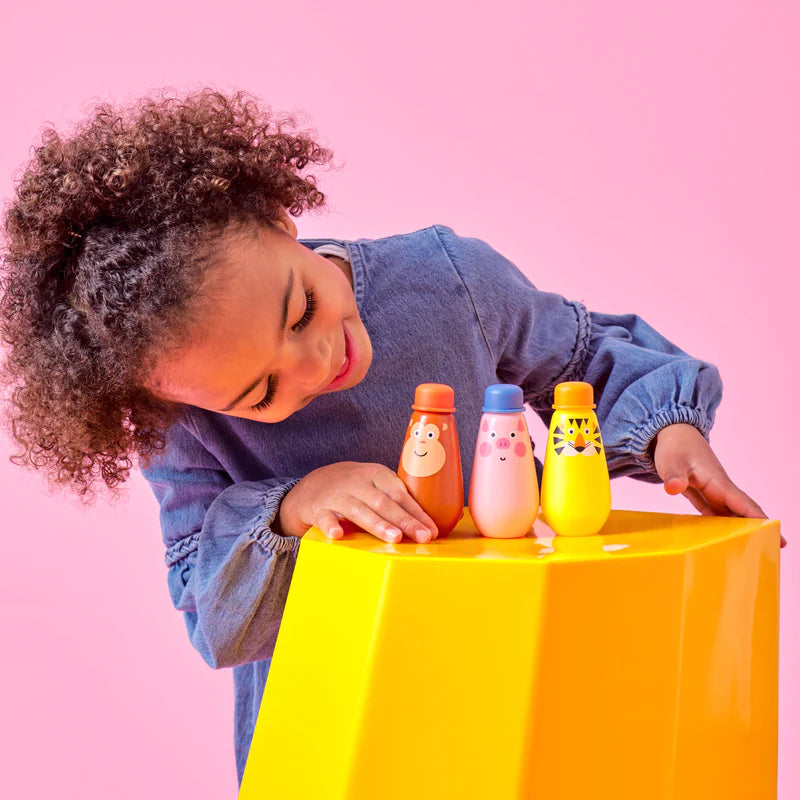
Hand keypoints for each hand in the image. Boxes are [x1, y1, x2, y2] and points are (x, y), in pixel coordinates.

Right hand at [277, 461, 438, 543]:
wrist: (313, 485)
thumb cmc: (354, 488)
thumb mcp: (375, 485)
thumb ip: (396, 500)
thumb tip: (426, 525)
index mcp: (377, 475)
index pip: (400, 494)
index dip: (417, 512)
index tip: (431, 530)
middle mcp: (358, 482)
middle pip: (383, 502)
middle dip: (404, 520)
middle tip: (421, 536)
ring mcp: (337, 495)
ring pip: (359, 510)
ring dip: (377, 524)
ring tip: (394, 537)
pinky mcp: (319, 508)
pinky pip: (325, 518)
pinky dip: (331, 526)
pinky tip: (338, 535)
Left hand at [651, 423, 785, 547]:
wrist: (672, 433)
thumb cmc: (675, 447)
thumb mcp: (672, 462)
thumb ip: (674, 476)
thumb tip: (673, 489)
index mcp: (719, 483)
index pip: (744, 506)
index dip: (761, 522)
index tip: (779, 538)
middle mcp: (720, 489)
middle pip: (743, 514)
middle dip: (758, 531)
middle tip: (772, 552)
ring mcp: (713, 492)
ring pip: (731, 515)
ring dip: (740, 531)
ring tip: (751, 553)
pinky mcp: (703, 493)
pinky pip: (716, 514)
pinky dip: (722, 527)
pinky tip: (722, 541)